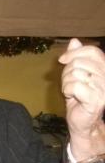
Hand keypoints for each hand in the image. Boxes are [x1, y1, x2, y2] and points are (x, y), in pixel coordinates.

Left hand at [58, 38, 104, 157]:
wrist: (82, 121)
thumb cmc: (78, 97)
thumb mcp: (75, 74)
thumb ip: (76, 58)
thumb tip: (74, 41)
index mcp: (104, 68)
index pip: (92, 51)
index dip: (74, 53)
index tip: (62, 60)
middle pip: (80, 62)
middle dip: (67, 72)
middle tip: (69, 84)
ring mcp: (104, 88)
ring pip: (76, 73)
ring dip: (67, 83)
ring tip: (71, 92)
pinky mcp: (97, 99)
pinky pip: (75, 86)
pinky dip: (67, 91)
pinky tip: (72, 97)